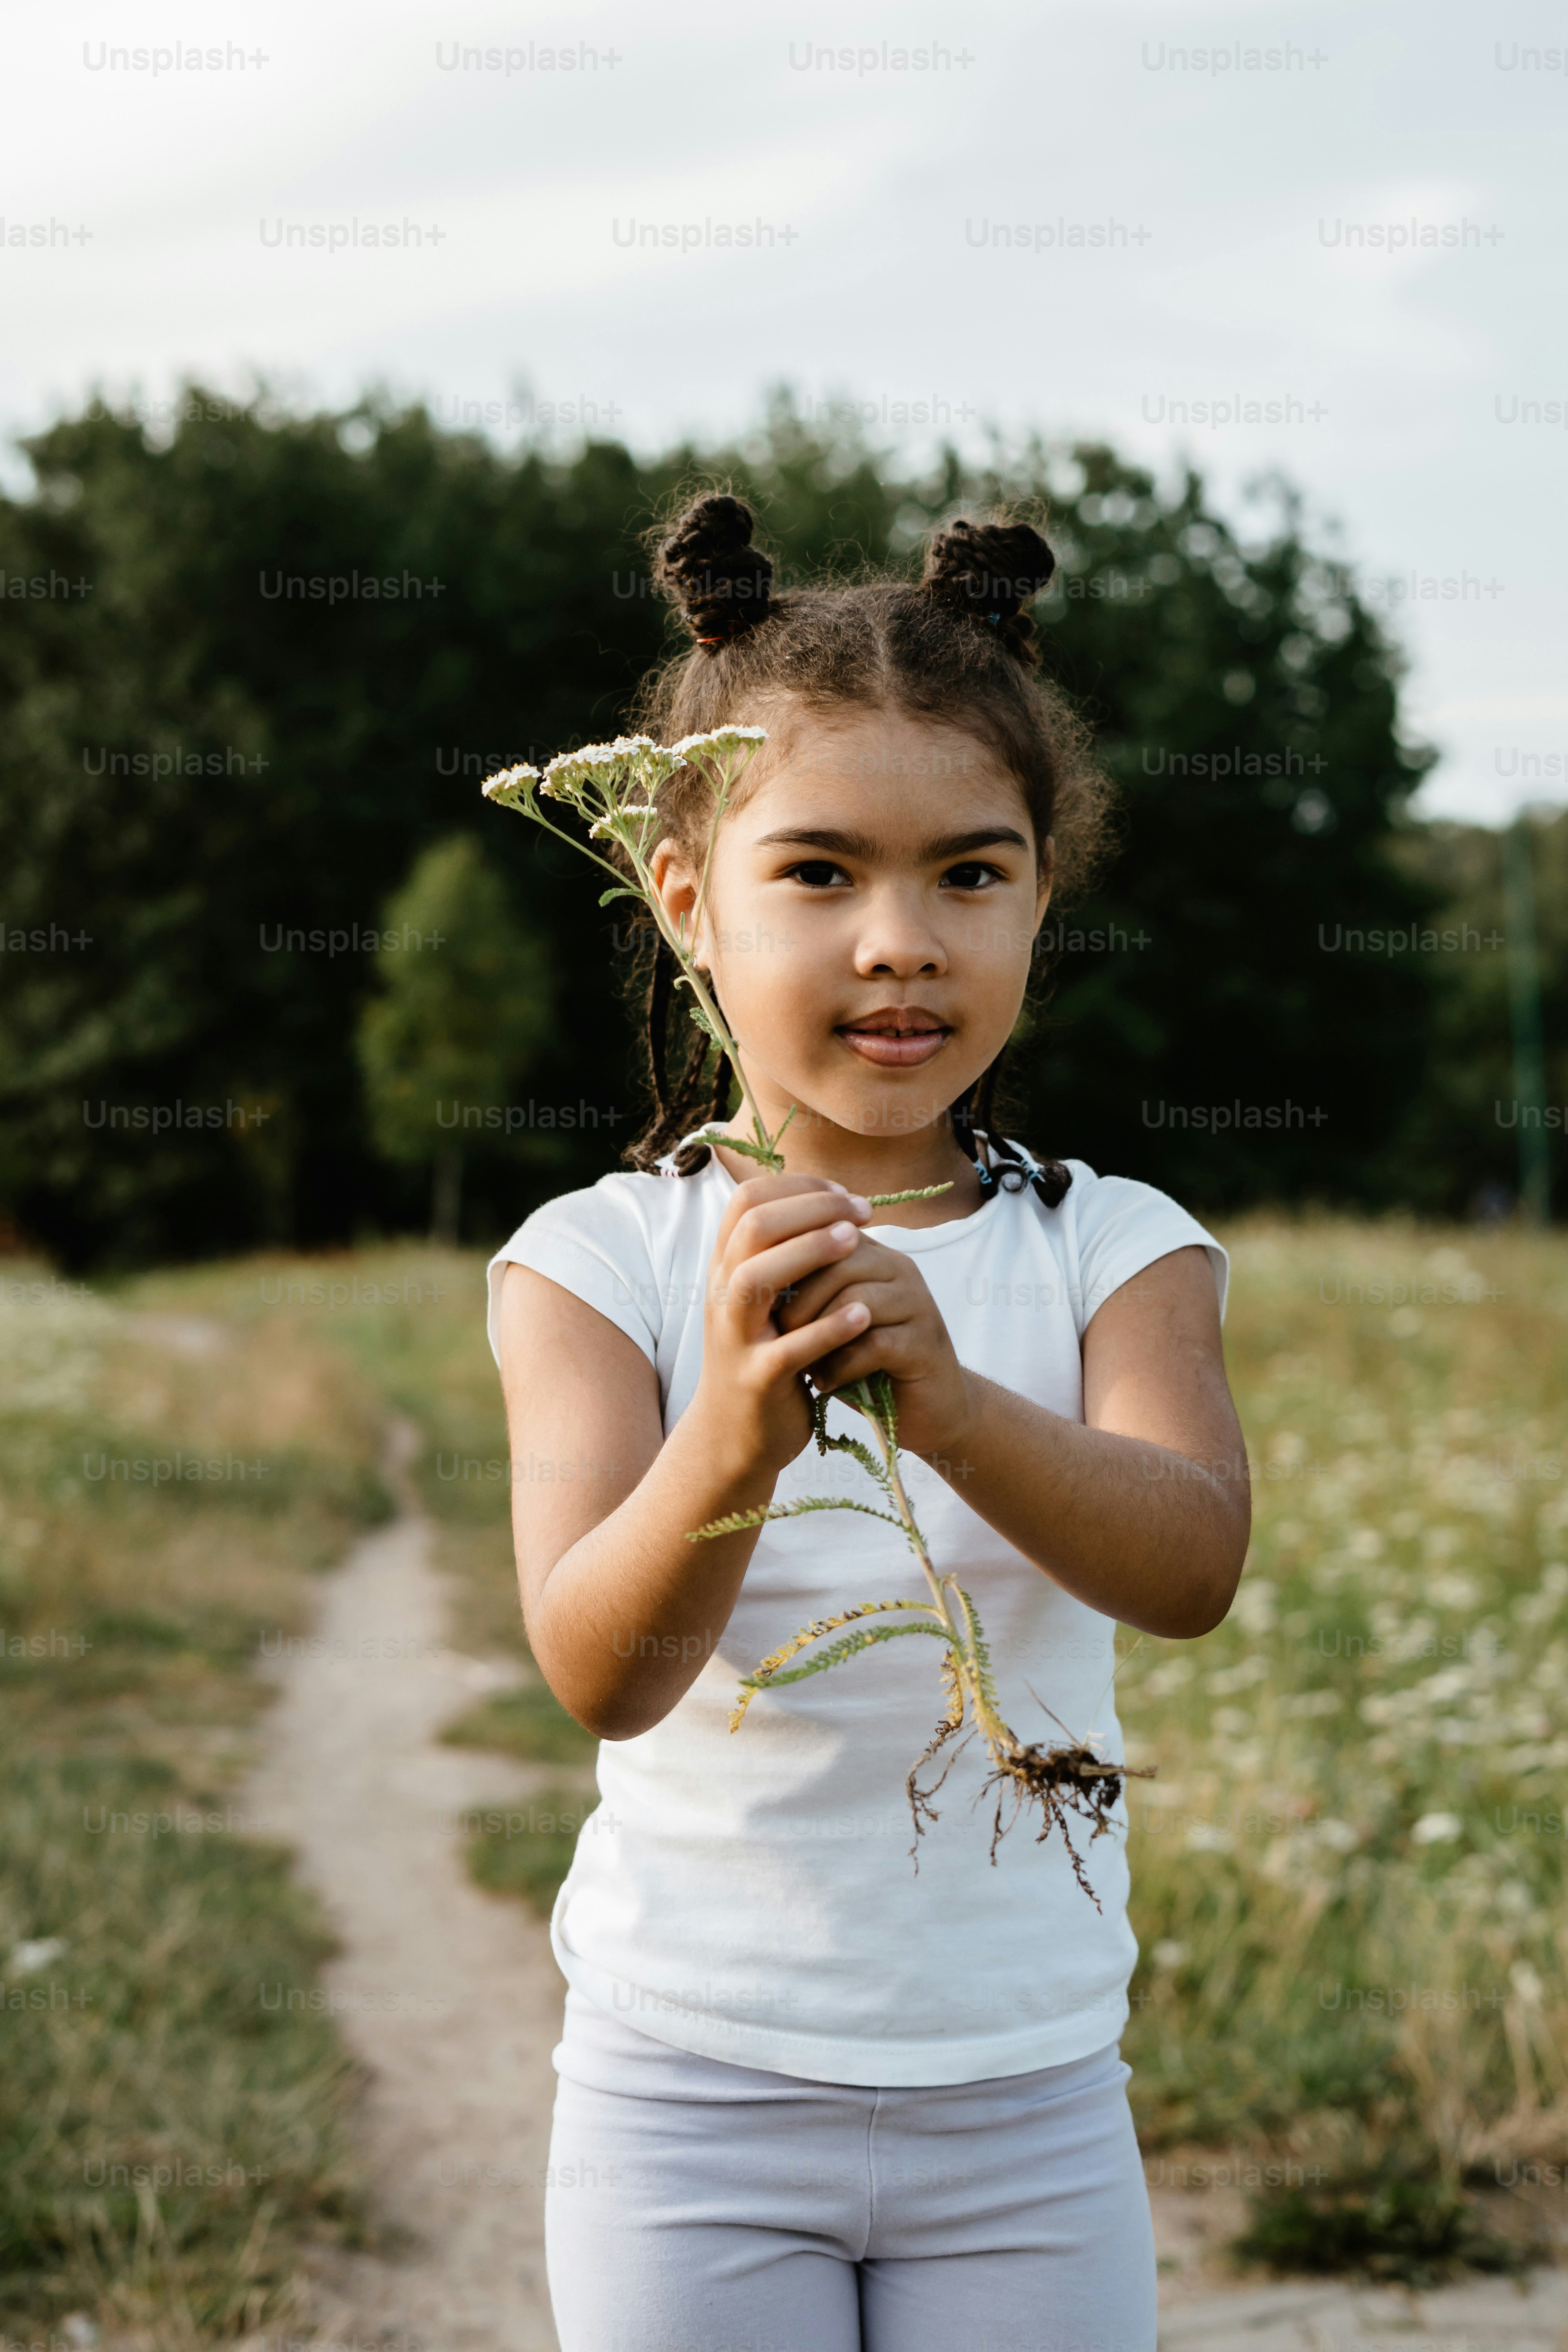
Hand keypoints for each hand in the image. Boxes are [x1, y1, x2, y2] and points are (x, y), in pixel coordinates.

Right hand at [693, 1174, 876, 1479]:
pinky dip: (827, 1328)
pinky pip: (790, 1348)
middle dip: (812, 1209)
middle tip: (861, 1212)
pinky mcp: (757, 1380)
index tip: (842, 1194)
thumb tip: (827, 1202)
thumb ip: (780, 1256)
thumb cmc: (761, 1357)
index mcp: (725, 1269)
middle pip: (753, 1228)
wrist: (733, 1436)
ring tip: (856, 1242)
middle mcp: (721, 1295)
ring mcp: (735, 1338)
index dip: (797, 1187)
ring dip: (810, 1252)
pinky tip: (862, 1315)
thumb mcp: (761, 1302)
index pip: (747, 1201)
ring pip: (757, 1278)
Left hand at [774, 1233, 972, 1460]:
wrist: (924, 1409)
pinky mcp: (925, 1344)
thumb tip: (744, 1265)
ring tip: (800, 1360)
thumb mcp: (830, 1319)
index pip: (821, 1228)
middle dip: (797, 1298)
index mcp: (871, 1253)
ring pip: (855, 1298)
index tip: (759, 1298)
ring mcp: (916, 1303)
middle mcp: (897, 1268)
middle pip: (837, 1259)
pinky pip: (873, 1342)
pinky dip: (841, 1365)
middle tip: (777, 1333)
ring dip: (817, 1333)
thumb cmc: (865, 1361)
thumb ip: (805, 1287)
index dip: (784, 1260)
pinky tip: (825, 1382)